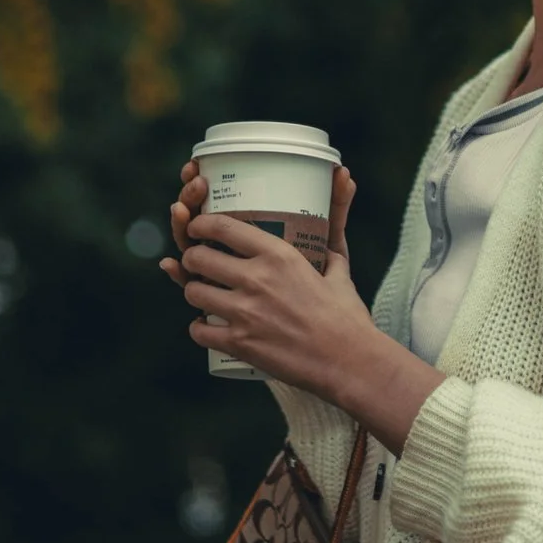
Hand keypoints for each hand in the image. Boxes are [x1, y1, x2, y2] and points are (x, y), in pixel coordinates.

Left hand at [161, 164, 368, 398]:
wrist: (348, 361)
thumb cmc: (346, 314)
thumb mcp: (338, 266)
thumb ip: (332, 229)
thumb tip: (344, 181)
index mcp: (279, 254)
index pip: (223, 226)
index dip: (201, 224)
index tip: (198, 227)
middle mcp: (256, 279)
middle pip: (199, 257)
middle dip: (193, 259)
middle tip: (199, 263)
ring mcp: (245, 312)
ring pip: (193, 292)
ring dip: (194, 292)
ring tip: (204, 293)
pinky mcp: (239, 343)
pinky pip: (199, 330)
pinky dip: (201, 328)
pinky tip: (209, 326)